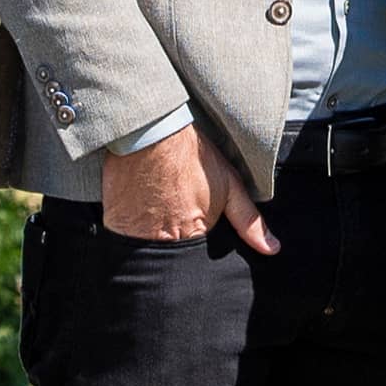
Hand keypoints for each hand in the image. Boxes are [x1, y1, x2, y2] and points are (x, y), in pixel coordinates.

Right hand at [96, 127, 277, 252]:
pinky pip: (123, 235)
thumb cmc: (191, 155)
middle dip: (174, 238)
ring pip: (145, 247)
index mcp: (194, 236)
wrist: (152, 130)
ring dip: (150, 230)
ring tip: (156, 201)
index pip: (198, 256)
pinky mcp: (114, 222)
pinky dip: (130, 224)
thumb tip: (271, 248)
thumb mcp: (229, 185)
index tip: (192, 217)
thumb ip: (249, 221)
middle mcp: (163, 241)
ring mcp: (135, 234)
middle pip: (172, 254)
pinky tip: (139, 201)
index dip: (196, 236)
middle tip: (173, 207)